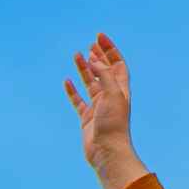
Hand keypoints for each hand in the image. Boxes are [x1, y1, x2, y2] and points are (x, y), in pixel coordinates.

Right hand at [63, 34, 143, 188]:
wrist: (107, 151)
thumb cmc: (114, 124)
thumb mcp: (112, 94)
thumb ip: (104, 74)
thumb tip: (93, 58)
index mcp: (122, 90)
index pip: (117, 65)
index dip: (110, 50)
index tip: (99, 37)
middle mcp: (111, 97)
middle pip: (105, 72)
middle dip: (99, 56)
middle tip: (91, 43)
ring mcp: (98, 107)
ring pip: (90, 83)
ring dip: (85, 68)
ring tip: (77, 54)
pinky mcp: (87, 118)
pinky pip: (78, 101)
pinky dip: (73, 90)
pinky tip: (67, 80)